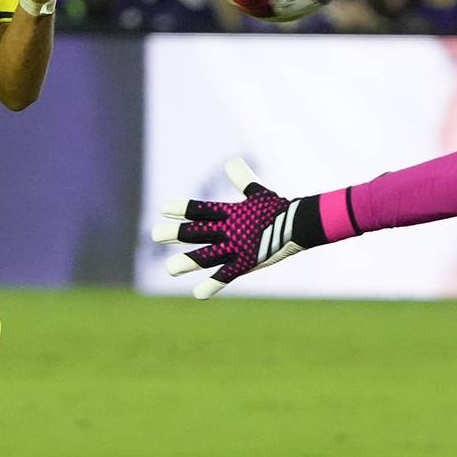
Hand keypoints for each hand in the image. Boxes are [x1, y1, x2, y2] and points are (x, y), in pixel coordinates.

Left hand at [153, 158, 317, 298]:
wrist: (302, 224)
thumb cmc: (278, 209)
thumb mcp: (258, 193)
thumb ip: (242, 179)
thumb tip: (231, 162)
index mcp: (230, 213)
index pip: (200, 210)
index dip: (182, 209)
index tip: (164, 208)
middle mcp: (230, 230)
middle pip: (197, 232)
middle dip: (175, 234)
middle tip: (155, 236)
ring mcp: (238, 248)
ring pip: (208, 256)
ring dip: (188, 262)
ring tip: (169, 269)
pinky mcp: (248, 263)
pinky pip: (227, 276)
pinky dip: (213, 285)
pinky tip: (198, 294)